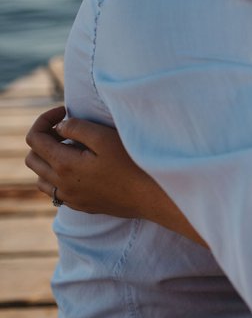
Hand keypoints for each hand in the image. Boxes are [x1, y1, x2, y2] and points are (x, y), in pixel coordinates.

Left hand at [24, 107, 175, 222]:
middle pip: (32, 158)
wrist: (152, 197)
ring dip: (48, 160)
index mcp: (64, 164)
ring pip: (40, 177)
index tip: (63, 112)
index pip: (34, 138)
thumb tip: (60, 126)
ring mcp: (71, 198)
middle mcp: (61, 184)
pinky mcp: (81, 205)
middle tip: (66, 130)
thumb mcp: (106, 138)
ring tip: (71, 149)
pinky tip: (79, 169)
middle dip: (43, 139)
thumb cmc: (133, 164)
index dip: (44, 120)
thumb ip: (78, 128)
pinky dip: (58, 177)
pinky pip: (55, 191)